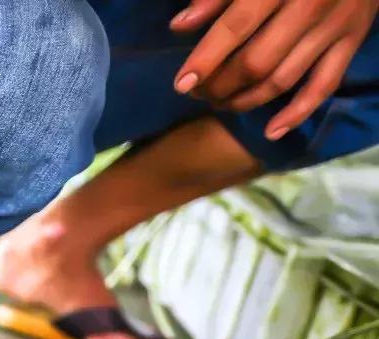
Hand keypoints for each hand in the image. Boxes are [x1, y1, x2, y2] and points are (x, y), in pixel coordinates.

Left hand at [171, 0, 377, 138]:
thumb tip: (181, 25)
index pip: (237, 26)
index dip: (206, 58)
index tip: (181, 84)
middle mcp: (312, 6)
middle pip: (257, 62)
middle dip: (221, 85)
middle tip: (198, 93)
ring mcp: (336, 26)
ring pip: (284, 80)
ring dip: (247, 100)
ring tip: (221, 104)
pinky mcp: (353, 39)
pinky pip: (325, 85)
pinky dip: (298, 113)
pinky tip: (271, 131)